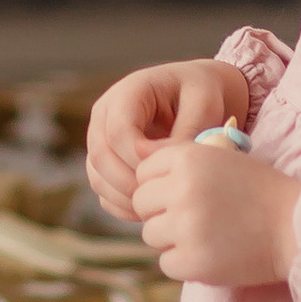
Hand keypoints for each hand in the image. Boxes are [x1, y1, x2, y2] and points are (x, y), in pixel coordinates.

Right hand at [83, 58, 245, 220]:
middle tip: (161, 196)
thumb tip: (163, 162)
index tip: (167, 170)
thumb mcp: (203, 103)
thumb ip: (187, 129)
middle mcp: (104, 114)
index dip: (139, 157)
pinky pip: (102, 189)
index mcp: (126, 92)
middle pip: (101, 156)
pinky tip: (148, 209)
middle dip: (129, 182)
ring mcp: (100, 138)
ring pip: (97, 176)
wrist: (193, 96)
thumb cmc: (200, 94)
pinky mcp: (103, 160)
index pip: (119, 131)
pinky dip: (120, 205)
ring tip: (157, 206)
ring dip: (123, 197)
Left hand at [131, 138, 299, 288]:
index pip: (144, 172)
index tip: (182, 194)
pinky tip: (211, 254)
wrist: (297, 226)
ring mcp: (186, 227)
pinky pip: (166, 263)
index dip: (160, 185)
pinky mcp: (192, 261)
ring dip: (172, 238)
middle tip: (192, 218)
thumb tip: (137, 171)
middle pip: (141, 203)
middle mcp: (182, 189)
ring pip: (150, 235)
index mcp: (188, 158)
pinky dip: (185, 263)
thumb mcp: (222, 158)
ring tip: (205, 235)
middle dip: (160, 212)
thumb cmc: (260, 191)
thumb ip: (182, 162)